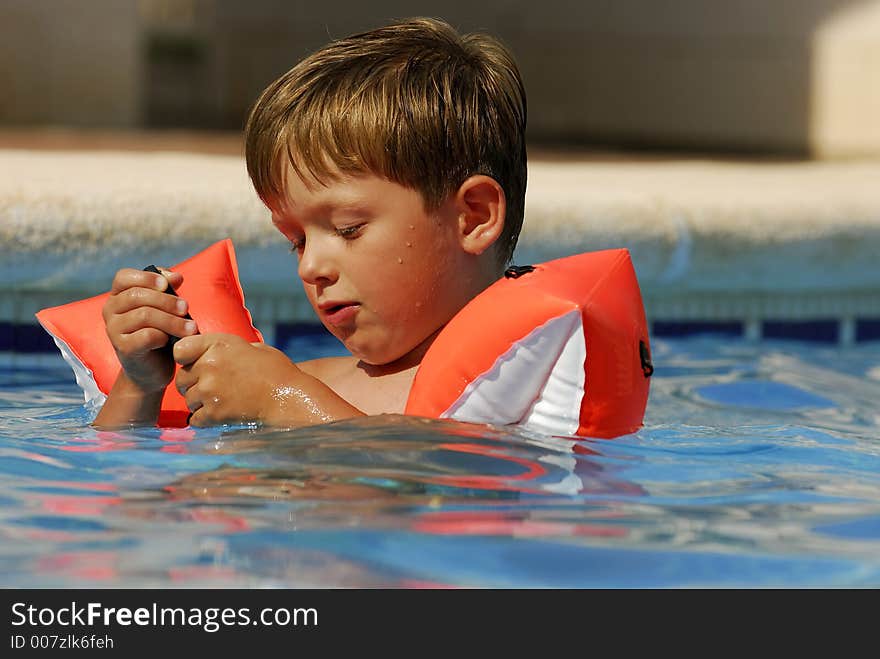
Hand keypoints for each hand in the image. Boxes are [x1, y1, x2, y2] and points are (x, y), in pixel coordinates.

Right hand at [102, 267, 198, 393]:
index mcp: (118, 296)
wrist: (152, 370)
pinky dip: (164, 336)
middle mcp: (110, 311)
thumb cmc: (159, 334)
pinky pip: (147, 335)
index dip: (146, 277)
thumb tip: (176, 276)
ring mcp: (113, 330)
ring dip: (172, 320)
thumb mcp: (164, 309)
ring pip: (144, 315)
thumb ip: (167, 290)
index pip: (123, 277)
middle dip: (167, 301)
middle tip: (186, 308)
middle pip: (137, 296)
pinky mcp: (123, 348)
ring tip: (191, 327)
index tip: (167, 285)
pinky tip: (173, 340)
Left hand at [173, 333, 343, 426]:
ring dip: (199, 403)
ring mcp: (209, 391)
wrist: (288, 398)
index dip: (184, 357)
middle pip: (181, 378)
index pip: (180, 350)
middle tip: (210, 387)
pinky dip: (204, 419)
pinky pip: (195, 419)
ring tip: (219, 402)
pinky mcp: (213, 413)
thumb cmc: (277, 371)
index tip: (193, 363)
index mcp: (218, 345)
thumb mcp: (254, 347)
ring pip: (188, 400)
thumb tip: (212, 351)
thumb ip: (228, 348)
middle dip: (192, 383)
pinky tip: (219, 415)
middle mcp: (209, 366)